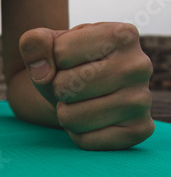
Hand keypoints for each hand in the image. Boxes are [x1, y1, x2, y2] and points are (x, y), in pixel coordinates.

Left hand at [19, 22, 154, 149]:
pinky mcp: (139, 130)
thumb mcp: (47, 46)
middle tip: (74, 86)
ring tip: (82, 102)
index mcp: (121, 35)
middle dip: (58, 89)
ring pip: (71, 117)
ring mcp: (142, 100)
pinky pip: (84, 141)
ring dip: (65, 113)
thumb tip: (42, 72)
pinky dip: (77, 133)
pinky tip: (92, 119)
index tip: (69, 62)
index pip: (60, 53)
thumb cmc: (68, 65)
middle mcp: (139, 65)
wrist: (88, 94)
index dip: (53, 61)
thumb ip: (34, 42)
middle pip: (65, 86)